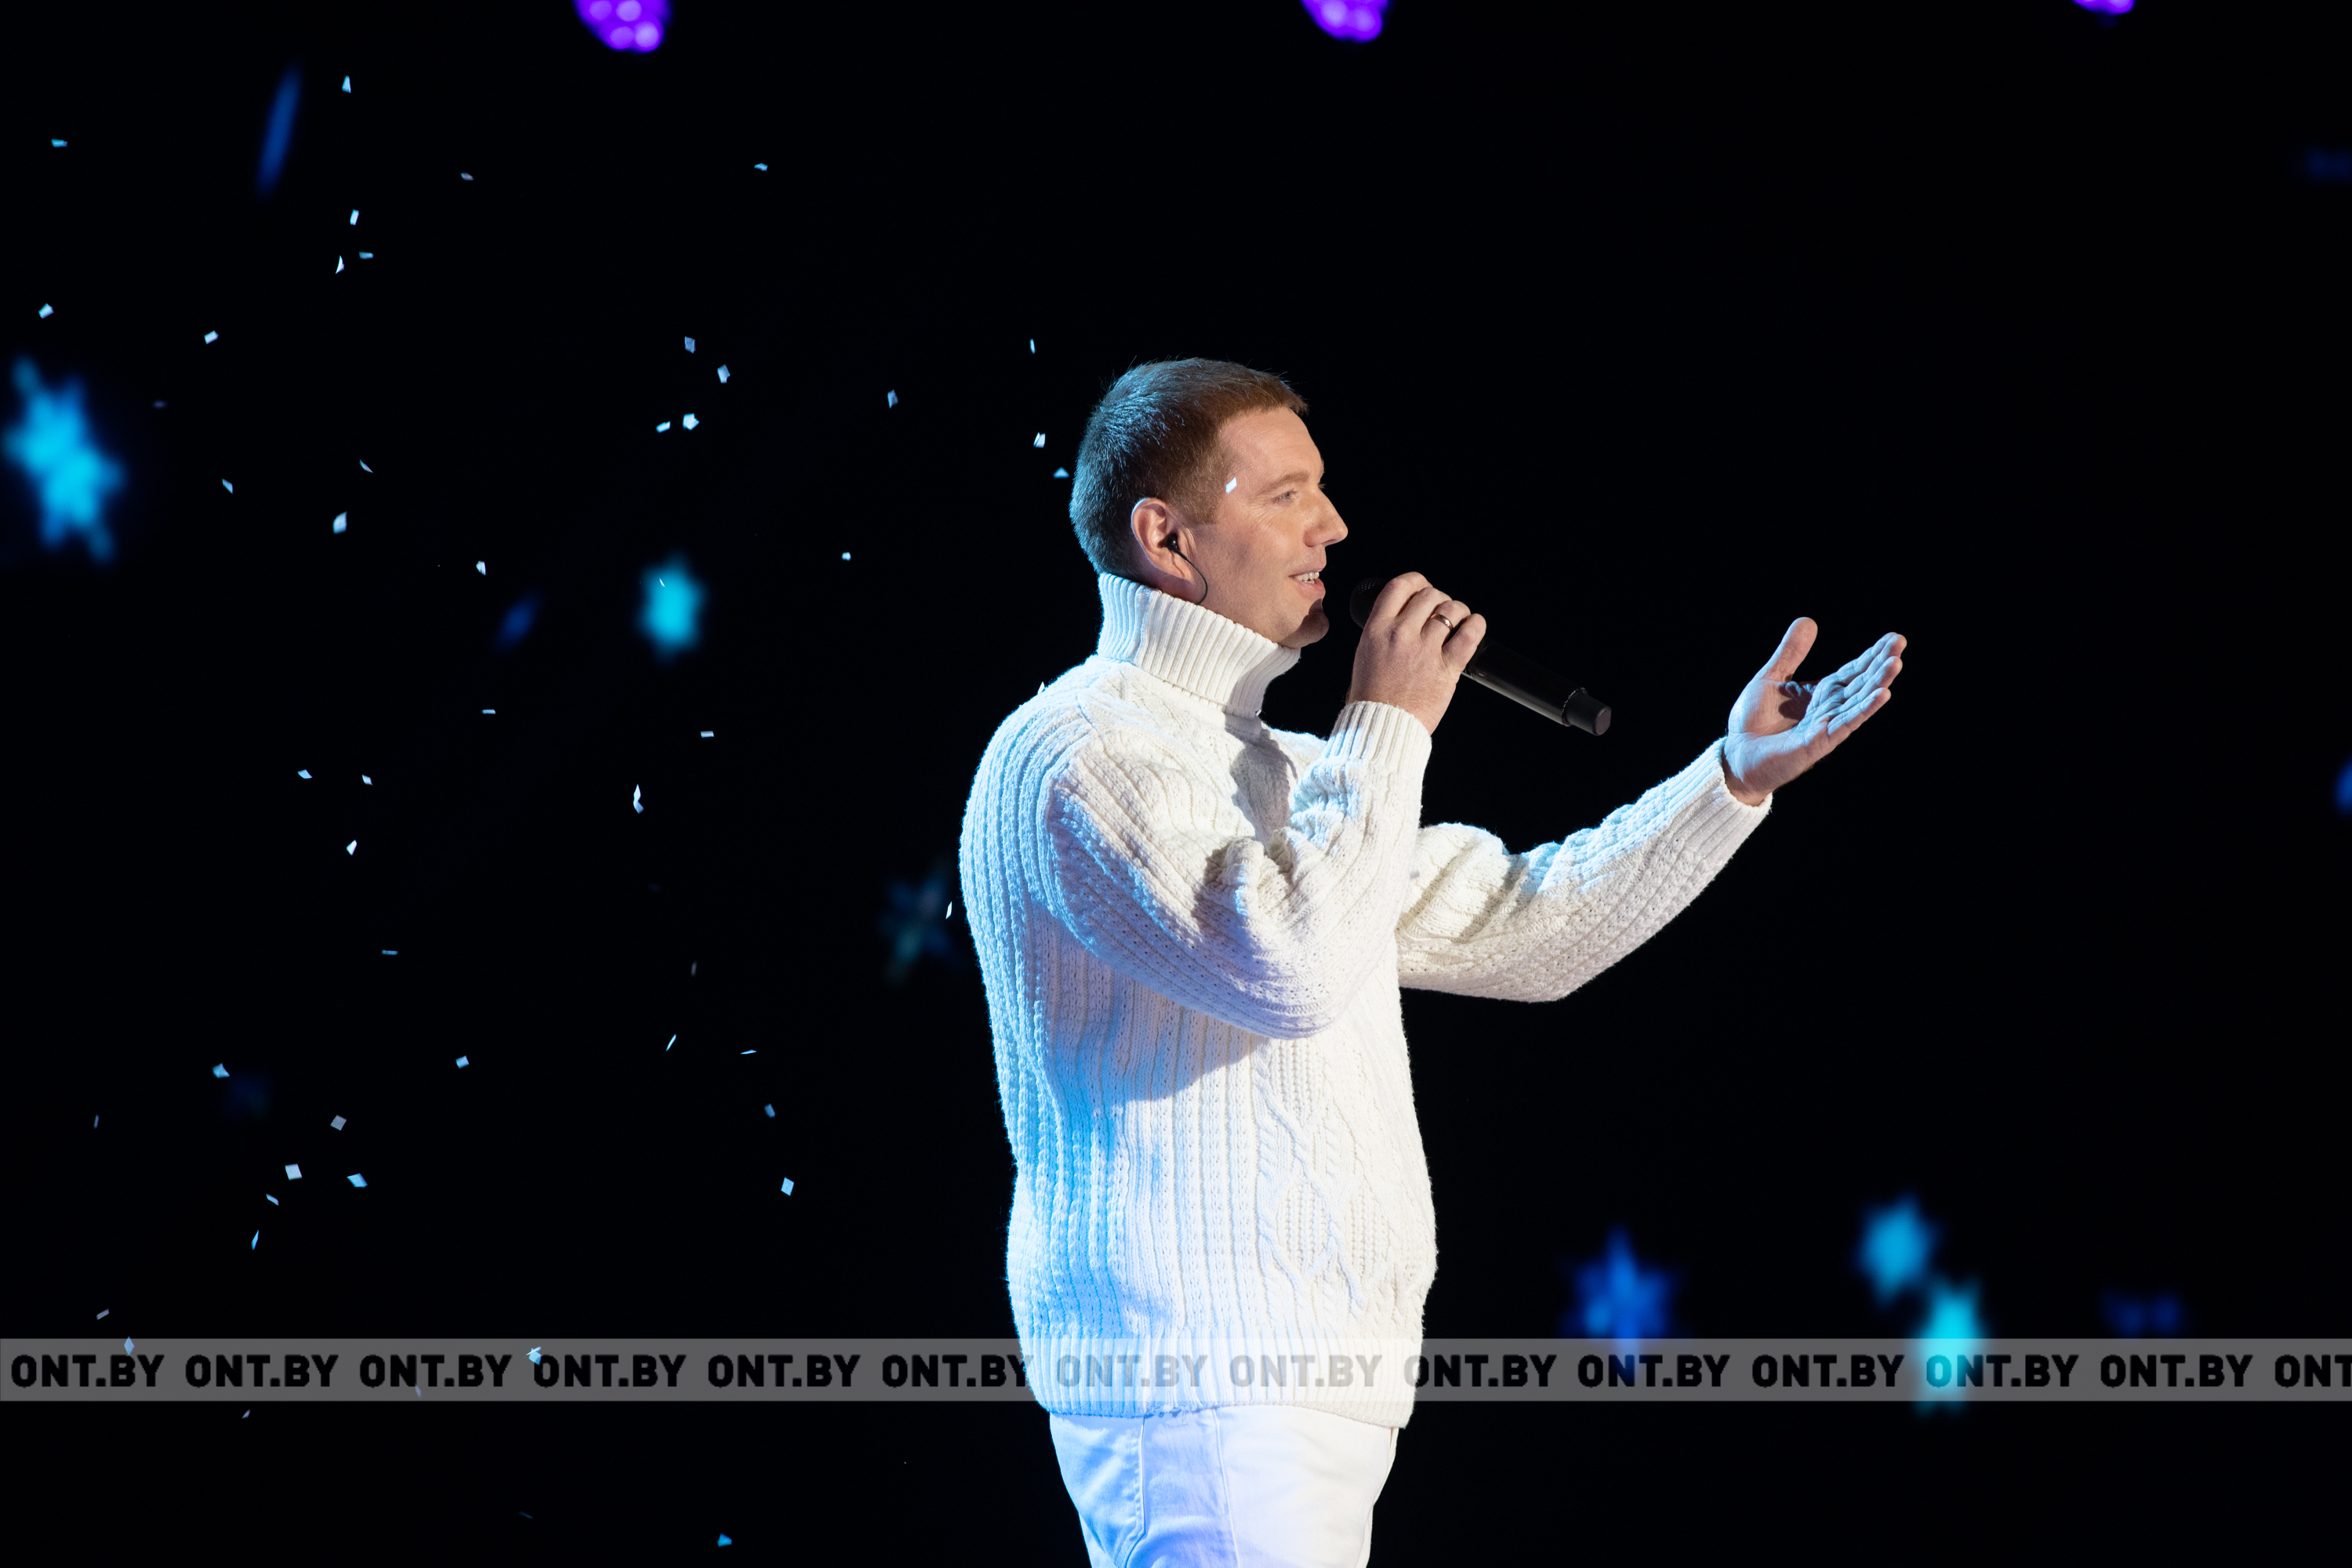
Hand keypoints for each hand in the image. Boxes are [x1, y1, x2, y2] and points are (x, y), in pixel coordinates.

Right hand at [1343, 572, 1486, 734]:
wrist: (1382, 726)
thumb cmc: (1373, 697)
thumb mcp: (1366, 654)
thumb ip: (1384, 632)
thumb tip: (1405, 617)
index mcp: (1377, 629)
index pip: (1400, 587)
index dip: (1416, 581)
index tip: (1423, 587)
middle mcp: (1401, 634)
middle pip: (1429, 595)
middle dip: (1439, 598)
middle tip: (1442, 609)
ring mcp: (1425, 650)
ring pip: (1451, 610)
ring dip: (1459, 611)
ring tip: (1460, 619)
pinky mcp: (1446, 668)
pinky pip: (1469, 635)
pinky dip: (1476, 625)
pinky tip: (1475, 625)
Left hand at [1721, 619, 1905, 804]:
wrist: (1736, 754)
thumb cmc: (1752, 721)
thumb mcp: (1771, 677)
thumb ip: (1790, 652)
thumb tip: (1808, 620)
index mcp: (1820, 693)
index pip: (1853, 671)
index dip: (1872, 655)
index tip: (1894, 638)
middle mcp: (1829, 708)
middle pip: (1861, 683)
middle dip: (1881, 664)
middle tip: (1900, 643)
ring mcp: (1826, 726)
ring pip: (1858, 702)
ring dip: (1878, 683)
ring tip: (1895, 664)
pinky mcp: (1818, 743)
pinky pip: (1845, 724)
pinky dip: (1863, 709)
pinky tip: (1881, 695)